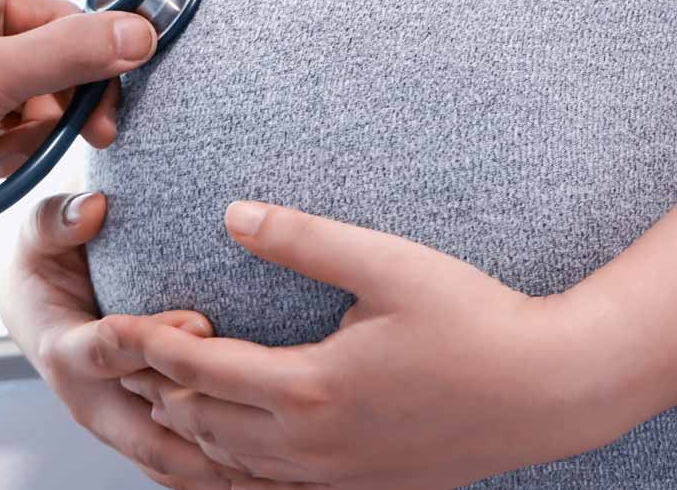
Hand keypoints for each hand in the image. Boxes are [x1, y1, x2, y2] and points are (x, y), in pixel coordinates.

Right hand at [0, 189, 250, 488]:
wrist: (38, 310)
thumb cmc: (45, 266)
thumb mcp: (39, 235)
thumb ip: (57, 219)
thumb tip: (93, 206)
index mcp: (65, 352)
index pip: (108, 354)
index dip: (154, 339)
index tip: (202, 321)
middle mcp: (92, 402)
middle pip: (150, 437)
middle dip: (207, 433)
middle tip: (266, 421)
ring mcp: (119, 427)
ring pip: (174, 466)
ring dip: (226, 471)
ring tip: (288, 470)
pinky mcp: (144, 438)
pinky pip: (187, 470)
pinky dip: (229, 477)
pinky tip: (280, 476)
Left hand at [108, 202, 621, 489]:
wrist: (551, 391)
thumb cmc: (476, 321)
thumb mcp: (388, 264)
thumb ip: (303, 238)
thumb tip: (233, 214)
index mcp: (310, 387)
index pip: (201, 371)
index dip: (154, 346)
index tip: (126, 322)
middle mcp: (312, 443)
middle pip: (203, 426)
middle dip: (163, 390)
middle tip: (143, 353)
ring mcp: (337, 473)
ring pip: (233, 464)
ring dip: (195, 430)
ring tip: (173, 394)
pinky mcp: (362, 485)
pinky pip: (275, 487)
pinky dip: (237, 465)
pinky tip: (235, 445)